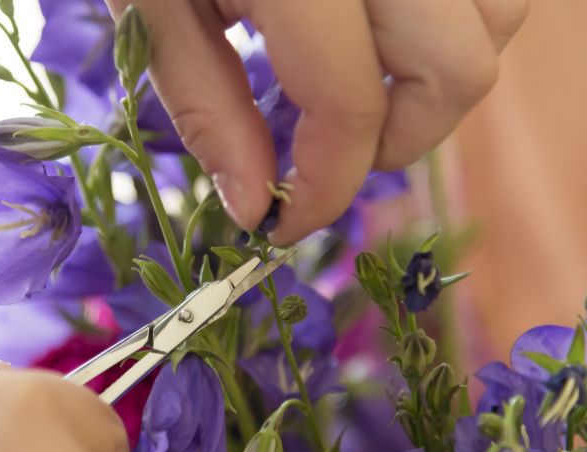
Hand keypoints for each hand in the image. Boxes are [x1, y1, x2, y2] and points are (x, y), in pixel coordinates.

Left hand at [106, 0, 527, 243]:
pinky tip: (391, 30)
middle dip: (397, 141)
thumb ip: (208, 110)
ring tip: (363, 84)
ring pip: (499, 20)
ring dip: (439, 79)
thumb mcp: (156, 7)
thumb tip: (256, 208)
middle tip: (332, 150)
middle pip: (460, 69)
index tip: (289, 225)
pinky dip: (456, 23)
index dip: (326, 189)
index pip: (350, 103)